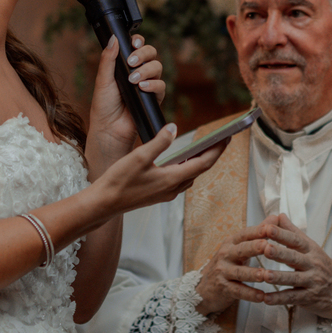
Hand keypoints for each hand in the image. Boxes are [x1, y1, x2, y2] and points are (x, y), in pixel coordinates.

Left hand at [86, 35, 163, 163]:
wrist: (109, 129)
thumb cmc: (103, 106)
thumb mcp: (103, 80)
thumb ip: (108, 59)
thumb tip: (113, 37)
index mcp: (124, 65)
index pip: (137, 46)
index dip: (138, 41)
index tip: (134, 43)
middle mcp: (138, 72)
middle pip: (151, 53)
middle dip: (144, 53)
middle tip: (131, 61)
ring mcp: (147, 84)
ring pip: (157, 67)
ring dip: (146, 70)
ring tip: (133, 80)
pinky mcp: (154, 97)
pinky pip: (161, 85)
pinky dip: (153, 84)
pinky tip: (142, 87)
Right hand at [91, 123, 225, 220]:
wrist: (103, 204)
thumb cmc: (119, 182)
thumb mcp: (139, 157)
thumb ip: (159, 142)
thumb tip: (174, 128)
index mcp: (172, 179)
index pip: (203, 163)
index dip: (217, 149)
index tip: (228, 137)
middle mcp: (172, 188)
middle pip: (200, 169)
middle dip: (212, 153)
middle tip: (222, 138)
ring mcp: (166, 193)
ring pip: (190, 175)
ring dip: (200, 161)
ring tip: (205, 145)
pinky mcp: (158, 193)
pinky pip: (180, 179)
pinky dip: (186, 167)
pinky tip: (181, 159)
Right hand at [194, 224, 273, 315]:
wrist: (204, 288)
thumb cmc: (228, 263)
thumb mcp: (240, 246)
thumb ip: (258, 233)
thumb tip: (276, 217)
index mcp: (232, 242)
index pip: (245, 234)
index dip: (258, 230)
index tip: (272, 227)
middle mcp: (226, 254)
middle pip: (242, 250)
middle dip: (255, 248)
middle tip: (268, 246)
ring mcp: (223, 272)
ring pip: (240, 272)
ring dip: (253, 274)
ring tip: (266, 275)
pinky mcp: (223, 288)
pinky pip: (238, 291)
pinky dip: (250, 294)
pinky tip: (262, 297)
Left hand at [258, 213, 331, 318]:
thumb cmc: (323, 266)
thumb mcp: (311, 247)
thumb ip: (293, 232)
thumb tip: (280, 215)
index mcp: (311, 250)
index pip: (296, 240)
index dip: (282, 234)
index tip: (268, 228)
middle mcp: (313, 264)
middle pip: (295, 258)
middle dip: (280, 253)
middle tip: (265, 248)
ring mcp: (312, 282)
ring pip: (294, 279)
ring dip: (279, 277)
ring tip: (264, 275)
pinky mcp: (309, 298)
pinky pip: (293, 298)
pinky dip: (279, 299)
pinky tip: (266, 299)